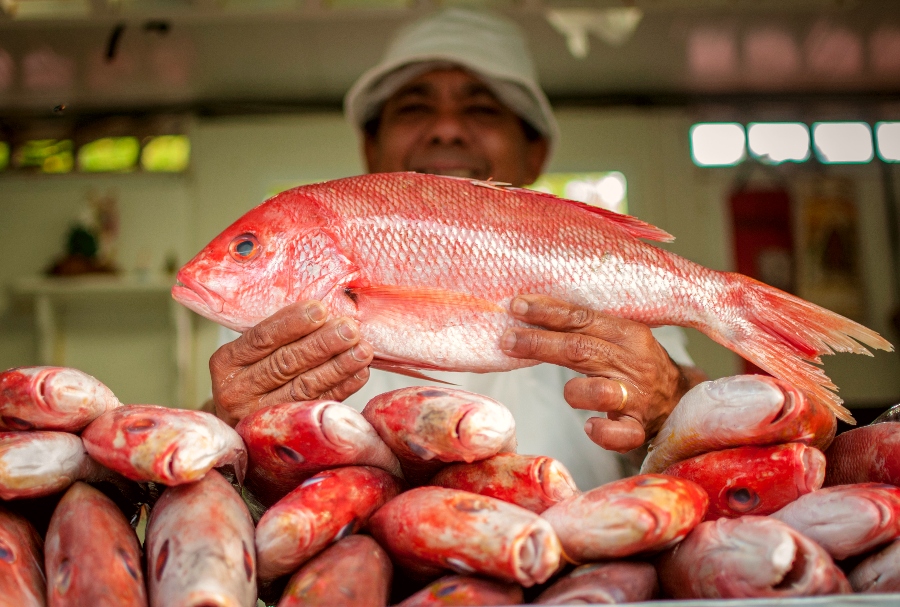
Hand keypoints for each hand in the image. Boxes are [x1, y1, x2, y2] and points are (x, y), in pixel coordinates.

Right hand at [208, 301, 373, 425]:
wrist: (238, 428)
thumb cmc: (250, 375)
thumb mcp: (248, 354)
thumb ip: (276, 336)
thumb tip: (324, 310)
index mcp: (226, 362)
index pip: (262, 338)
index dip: (293, 323)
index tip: (321, 309)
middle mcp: (238, 391)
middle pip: (285, 363)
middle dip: (322, 344)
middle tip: (350, 329)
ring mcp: (259, 415)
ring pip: (304, 386)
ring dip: (338, 367)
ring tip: (363, 350)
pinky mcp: (284, 430)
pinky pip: (317, 404)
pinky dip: (342, 388)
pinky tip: (359, 373)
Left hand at [499, 294, 701, 452]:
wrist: (680, 399)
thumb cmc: (634, 365)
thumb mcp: (618, 338)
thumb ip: (584, 329)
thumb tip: (528, 313)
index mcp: (628, 334)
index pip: (583, 318)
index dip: (548, 312)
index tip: (517, 306)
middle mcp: (634, 363)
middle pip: (581, 350)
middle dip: (539, 344)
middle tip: (507, 340)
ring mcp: (637, 397)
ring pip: (600, 391)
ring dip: (574, 391)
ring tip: (570, 393)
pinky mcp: (639, 427)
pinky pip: (620, 434)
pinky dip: (603, 432)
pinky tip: (590, 426)